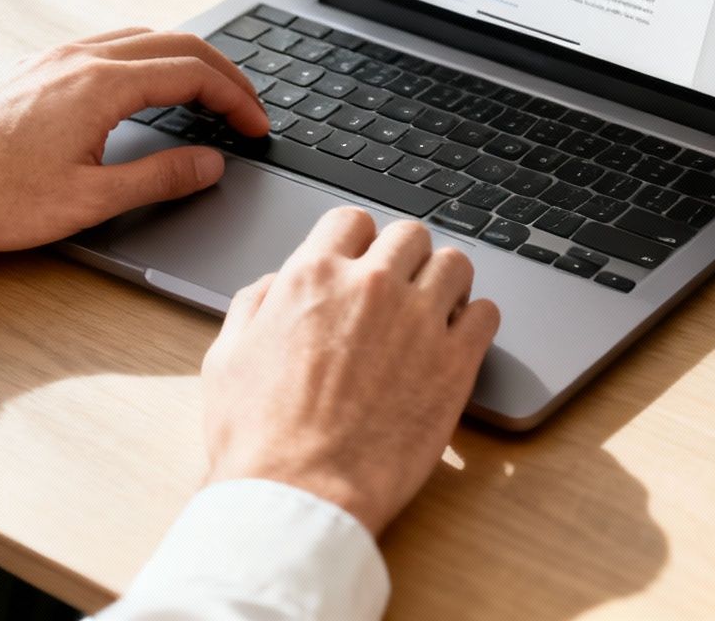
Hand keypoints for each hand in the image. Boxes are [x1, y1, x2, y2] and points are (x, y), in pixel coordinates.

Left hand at [0, 28, 268, 269]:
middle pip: (178, 43)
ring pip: (143, 38)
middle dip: (225, 73)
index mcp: (102, 84)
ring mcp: (55, 59)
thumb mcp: (89, 200)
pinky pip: (111, 45)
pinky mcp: (35, 70)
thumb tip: (210, 163)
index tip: (257, 128)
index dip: (238, 99)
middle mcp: (81, 58)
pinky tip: (148, 89)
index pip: (195, 74)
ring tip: (210, 95)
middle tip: (249, 107)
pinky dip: (150, 59)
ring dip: (187, 60)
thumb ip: (160, 177)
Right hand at [199, 208, 499, 535]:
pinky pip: (488, 313)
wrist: (299, 494)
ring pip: (456, 264)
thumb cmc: (258, 438)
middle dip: (405, 259)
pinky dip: (476, 322)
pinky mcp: (456, 361)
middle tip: (400, 292)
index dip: (357, 242)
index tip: (361, 264)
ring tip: (435, 313)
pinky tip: (459, 343)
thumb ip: (254, 306)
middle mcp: (371, 286)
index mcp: (313, 277)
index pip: (352, 221)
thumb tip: (276, 284)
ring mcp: (419, 320)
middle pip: (410, 235)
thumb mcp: (227, 358)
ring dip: (446, 283)